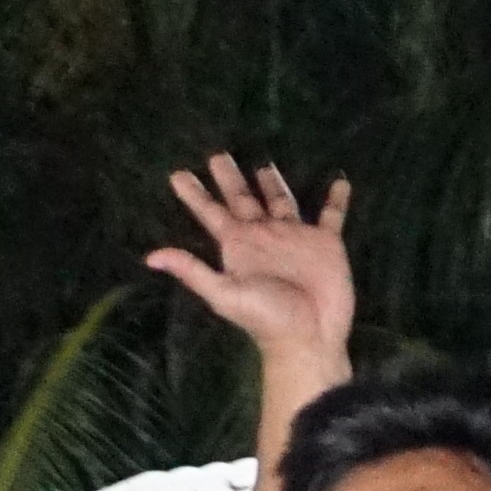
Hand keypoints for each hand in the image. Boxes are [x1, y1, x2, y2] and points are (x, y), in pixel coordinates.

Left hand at [147, 154, 351, 360]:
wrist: (309, 336)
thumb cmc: (266, 317)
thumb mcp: (224, 294)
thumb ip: (192, 271)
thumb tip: (150, 257)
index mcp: (238, 245)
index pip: (211, 212)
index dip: (195, 195)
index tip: (178, 174)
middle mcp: (264, 235)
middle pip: (243, 199)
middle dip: (230, 178)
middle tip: (217, 154)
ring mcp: (295, 236)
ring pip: (282, 201)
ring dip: (273, 183)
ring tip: (265, 163)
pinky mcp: (325, 241)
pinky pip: (332, 214)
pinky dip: (336, 198)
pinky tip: (340, 181)